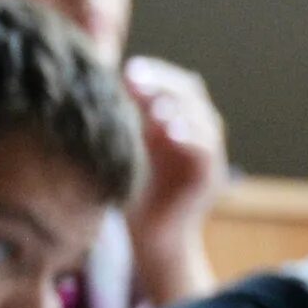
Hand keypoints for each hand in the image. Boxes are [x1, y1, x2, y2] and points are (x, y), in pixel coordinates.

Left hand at [123, 54, 227, 294]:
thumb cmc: (131, 192)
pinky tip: (169, 130)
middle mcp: (196, 134)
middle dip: (164, 82)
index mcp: (177, 123)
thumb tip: (98, 86)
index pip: (175, 85)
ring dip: (179, 106)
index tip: (126, 69)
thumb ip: (123, 121)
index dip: (156, 74)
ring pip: (203, 118)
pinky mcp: (210, 179)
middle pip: (191, 94)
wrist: (149, 238)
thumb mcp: (125, 150)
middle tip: (136, 77)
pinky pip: (206, 151)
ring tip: (153, 101)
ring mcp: (207, 156)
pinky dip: (190, 137)